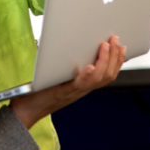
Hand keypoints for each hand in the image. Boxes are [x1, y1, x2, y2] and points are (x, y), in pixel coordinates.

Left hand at [10, 36, 126, 127]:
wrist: (27, 110)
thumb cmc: (41, 91)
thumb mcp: (60, 74)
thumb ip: (68, 61)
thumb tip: (72, 40)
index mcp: (84, 85)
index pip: (108, 74)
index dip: (118, 61)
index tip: (122, 46)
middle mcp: (82, 89)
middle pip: (107, 75)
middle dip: (115, 56)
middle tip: (115, 40)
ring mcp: (74, 92)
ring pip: (97, 79)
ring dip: (104, 61)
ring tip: (105, 45)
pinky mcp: (62, 93)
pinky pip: (78, 86)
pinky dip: (86, 76)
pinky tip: (89, 66)